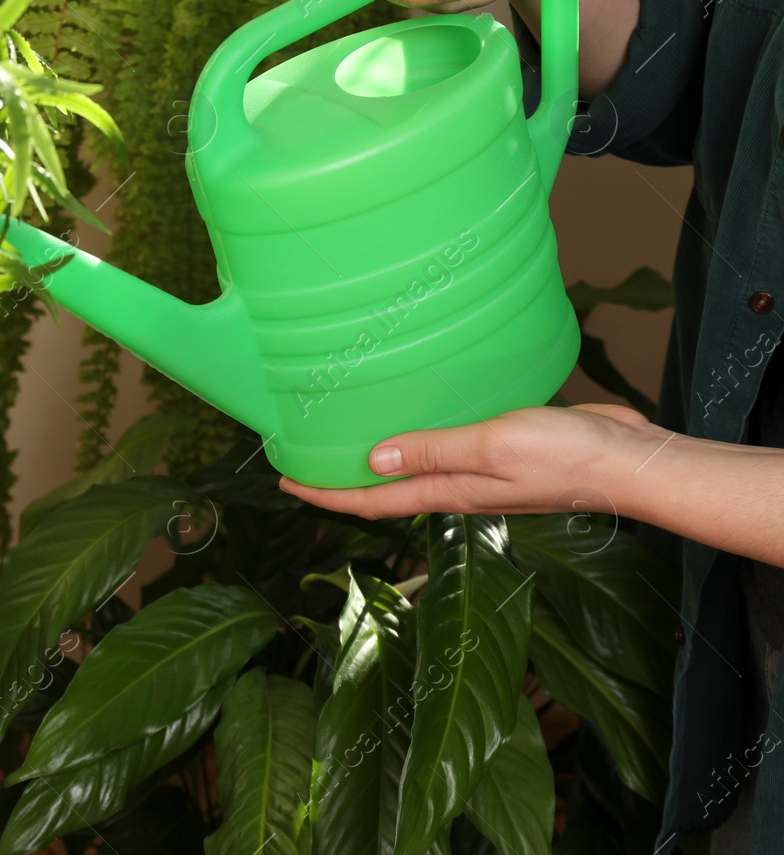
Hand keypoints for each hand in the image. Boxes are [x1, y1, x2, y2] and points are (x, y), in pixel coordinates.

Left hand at [278, 404, 668, 519]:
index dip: (326, 496)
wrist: (632, 462)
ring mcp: (482, 473)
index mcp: (449, 492)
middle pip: (386, 491)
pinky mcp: (504, 452)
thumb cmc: (568, 457)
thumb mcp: (491, 446)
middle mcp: (459, 488)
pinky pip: (448, 448)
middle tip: (304, 460)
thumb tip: (373, 458)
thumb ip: (434, 451)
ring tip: (347, 438)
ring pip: (416, 469)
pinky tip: (418, 417)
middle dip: (342, 481)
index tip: (285, 483)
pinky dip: (421, 439)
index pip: (373, 501)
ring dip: (379, 460)